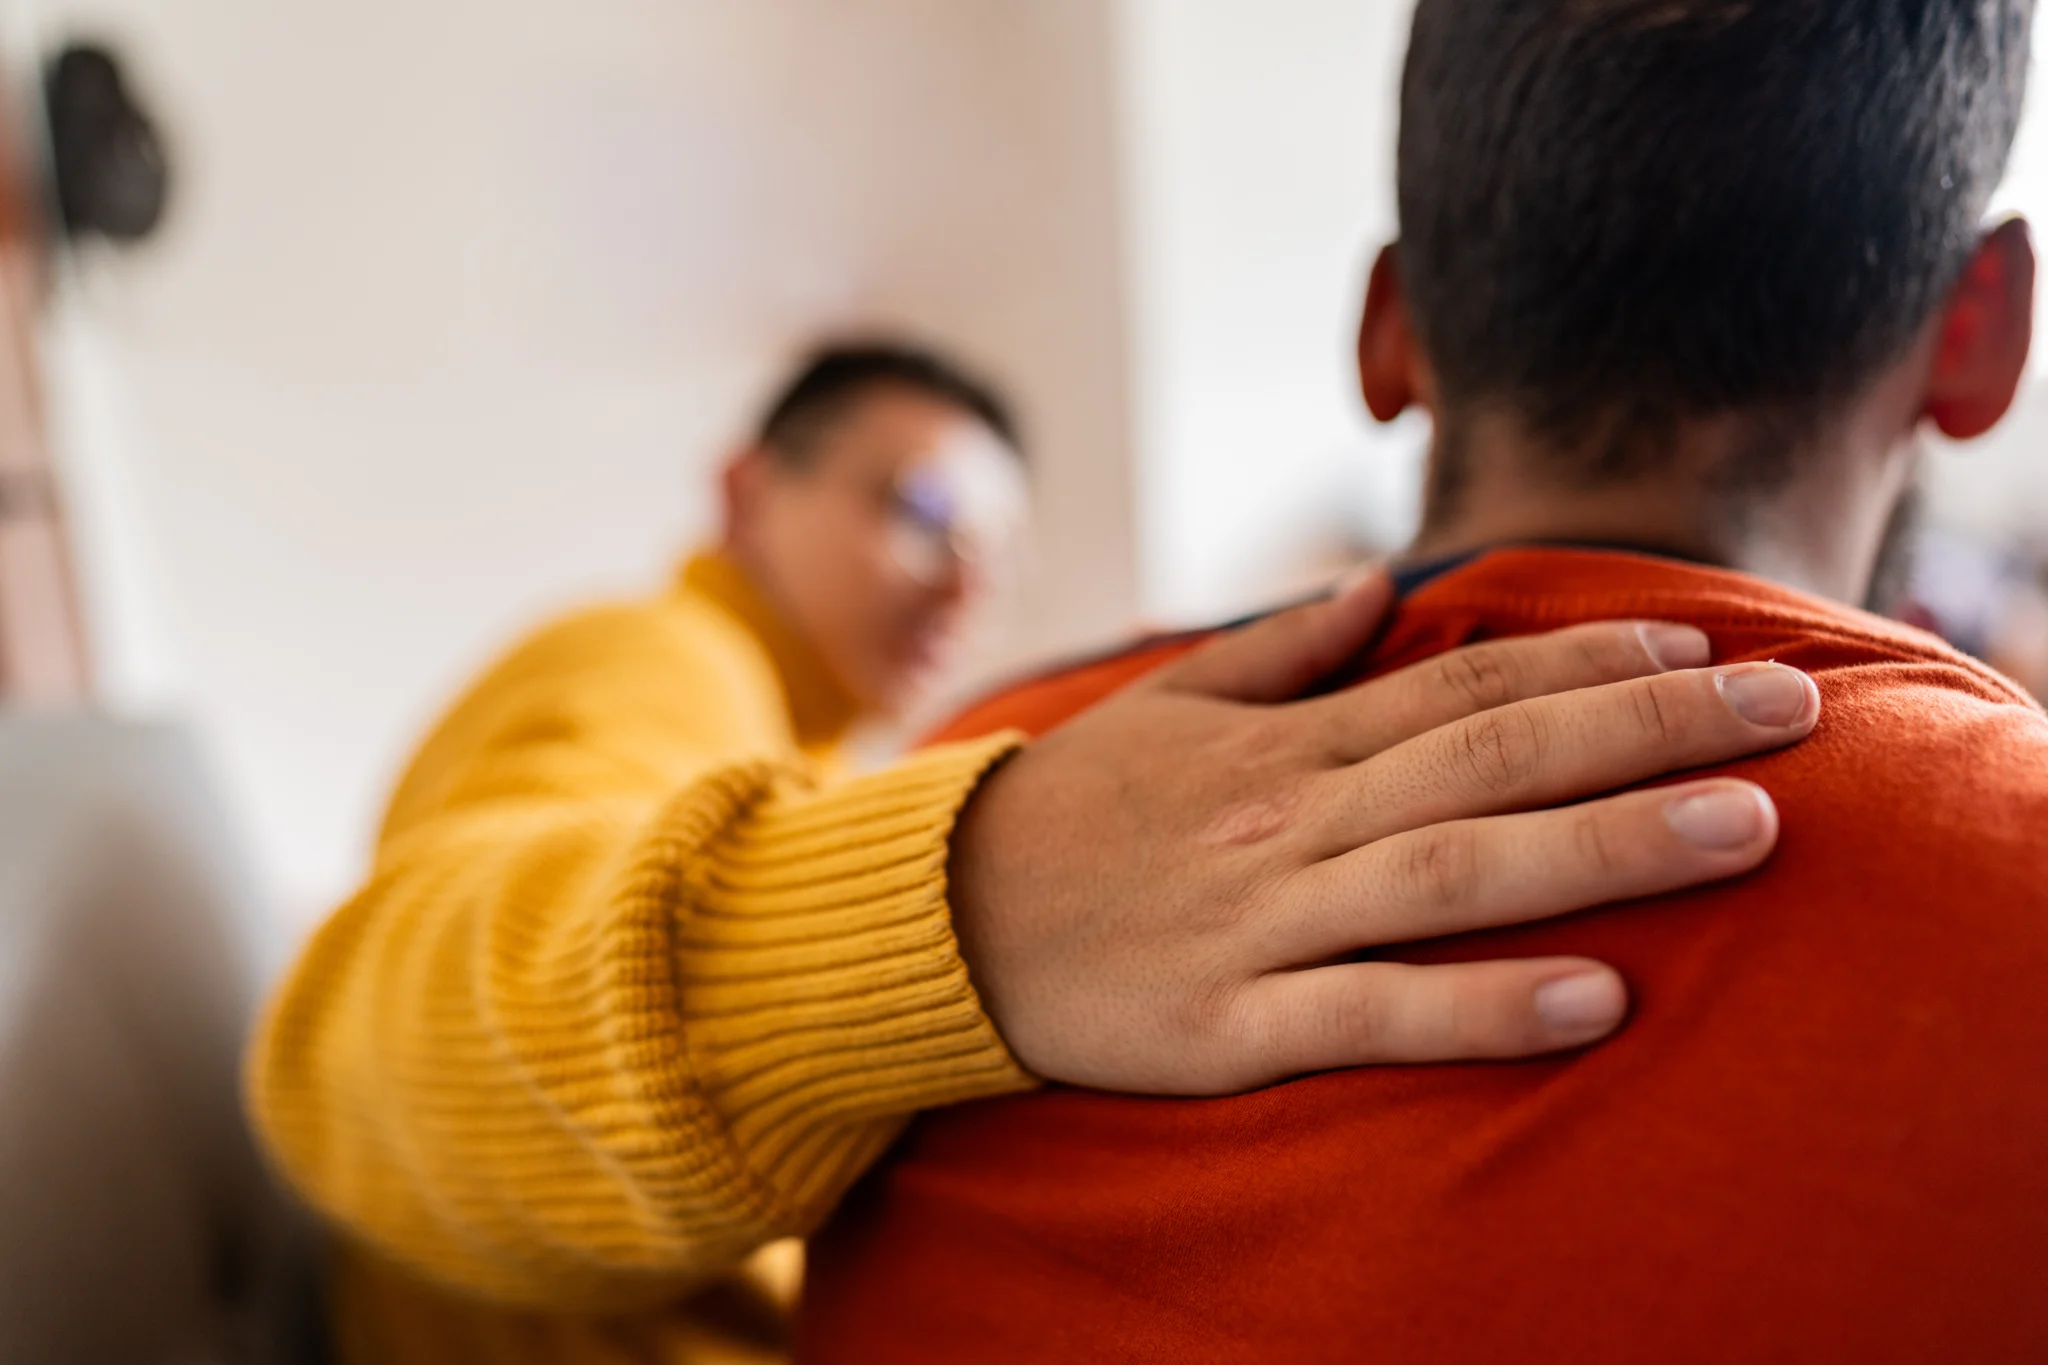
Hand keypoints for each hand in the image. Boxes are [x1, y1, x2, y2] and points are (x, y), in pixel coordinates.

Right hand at [946, 569, 1819, 1093]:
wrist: (937, 923)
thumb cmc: (1067, 816)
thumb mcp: (1163, 709)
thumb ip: (1278, 652)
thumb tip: (1371, 584)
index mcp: (1285, 746)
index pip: (1462, 686)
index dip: (1591, 663)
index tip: (1706, 643)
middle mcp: (1292, 820)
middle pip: (1493, 759)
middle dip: (1650, 731)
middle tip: (1794, 714)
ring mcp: (1264, 920)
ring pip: (1456, 871)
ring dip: (1606, 847)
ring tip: (1743, 831)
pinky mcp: (1229, 1023)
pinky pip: (1370, 1012)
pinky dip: (1482, 1007)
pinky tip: (1594, 1003)